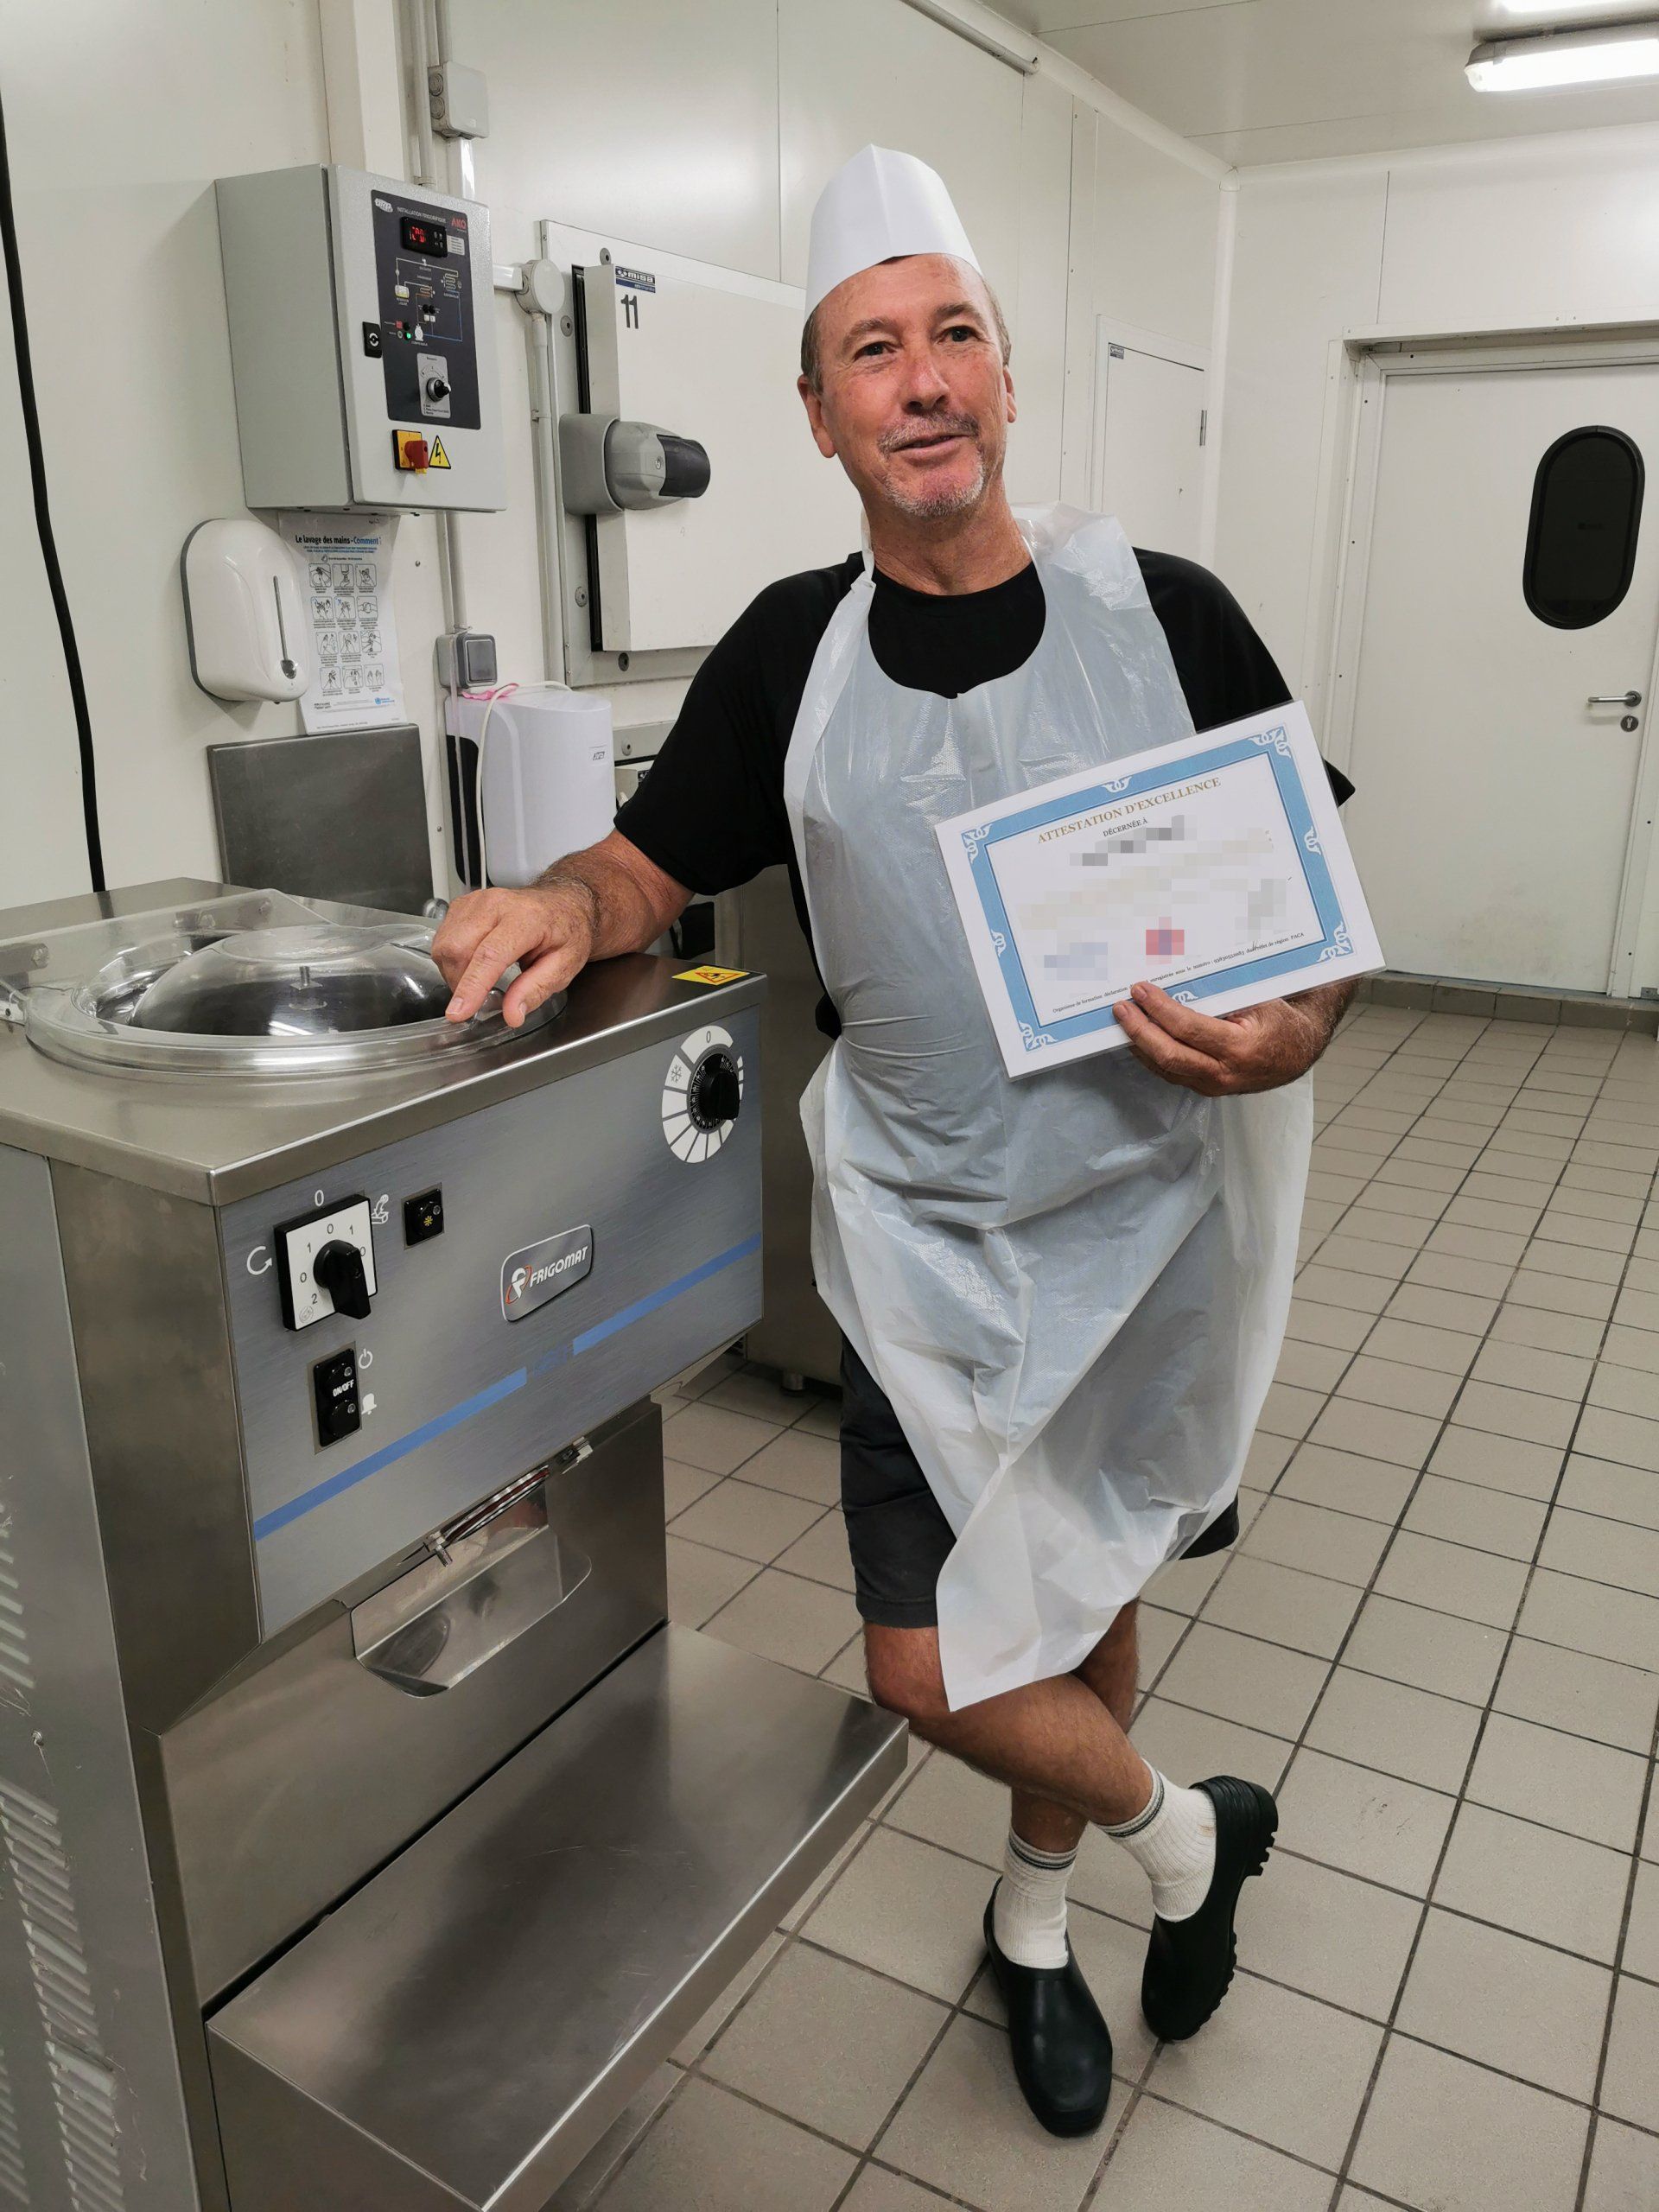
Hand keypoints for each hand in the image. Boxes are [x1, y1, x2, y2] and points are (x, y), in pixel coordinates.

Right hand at [430, 883, 595, 1027]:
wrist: (562, 904)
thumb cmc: (566, 932)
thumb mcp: (565, 966)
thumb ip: (536, 990)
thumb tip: (512, 1014)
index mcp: (527, 918)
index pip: (490, 955)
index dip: (471, 987)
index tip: (459, 1012)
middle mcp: (497, 904)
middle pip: (458, 949)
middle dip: (461, 984)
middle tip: (480, 999)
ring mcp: (476, 901)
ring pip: (445, 945)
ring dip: (454, 973)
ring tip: (479, 980)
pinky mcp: (463, 905)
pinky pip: (443, 938)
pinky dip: (451, 959)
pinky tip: (471, 963)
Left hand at [1112, 979, 1344, 1094]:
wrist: (1296, 1054)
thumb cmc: (1278, 1021)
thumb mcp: (1257, 1001)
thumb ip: (1220, 996)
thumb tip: (1176, 978)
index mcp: (1240, 1048)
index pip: (1188, 1029)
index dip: (1159, 1009)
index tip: (1140, 990)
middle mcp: (1224, 1073)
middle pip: (1169, 1055)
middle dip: (1140, 1030)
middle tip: (1121, 1007)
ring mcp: (1213, 1086)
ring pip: (1166, 1068)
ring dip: (1140, 1043)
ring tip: (1123, 1019)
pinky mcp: (1206, 1089)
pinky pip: (1171, 1073)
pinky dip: (1151, 1055)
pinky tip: (1138, 1038)